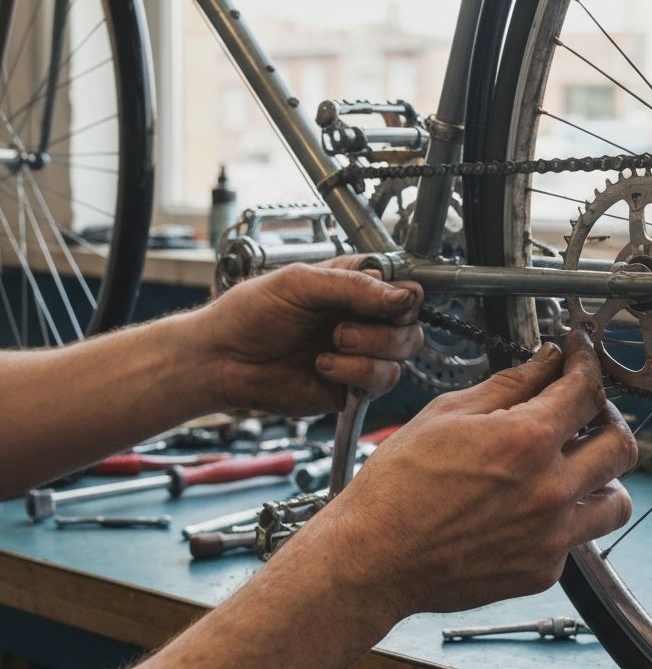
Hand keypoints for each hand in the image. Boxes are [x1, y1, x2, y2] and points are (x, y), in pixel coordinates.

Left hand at [196, 258, 423, 414]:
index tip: (389, 303)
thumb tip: (401, 296)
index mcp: (355, 285)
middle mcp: (363, 318)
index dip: (404, 298)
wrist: (221, 360)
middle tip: (342, 330)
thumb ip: (354, 285)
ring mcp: (361, 353)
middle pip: (411, 325)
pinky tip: (324, 368)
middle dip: (383, 331)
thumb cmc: (249, 314)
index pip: (406, 288)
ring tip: (330, 348)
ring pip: (401, 357)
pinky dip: (355, 374)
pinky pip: (381, 383)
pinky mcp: (353, 385)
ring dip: (367, 354)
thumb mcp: (299, 283)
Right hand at [324, 332, 635, 618]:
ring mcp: (552, 537)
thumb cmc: (397, 487)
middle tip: (585, 409)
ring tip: (574, 465)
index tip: (579, 356)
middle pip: (621, 445)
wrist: (373, 559)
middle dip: (608, 416)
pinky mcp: (543, 571)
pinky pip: (579, 537)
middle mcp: (550, 490)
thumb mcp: (447, 414)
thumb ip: (508, 385)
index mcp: (526, 441)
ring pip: (617, 500)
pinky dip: (566, 516)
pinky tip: (533, 505)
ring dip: (603, 476)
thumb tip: (546, 362)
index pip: (586, 391)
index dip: (586, 364)